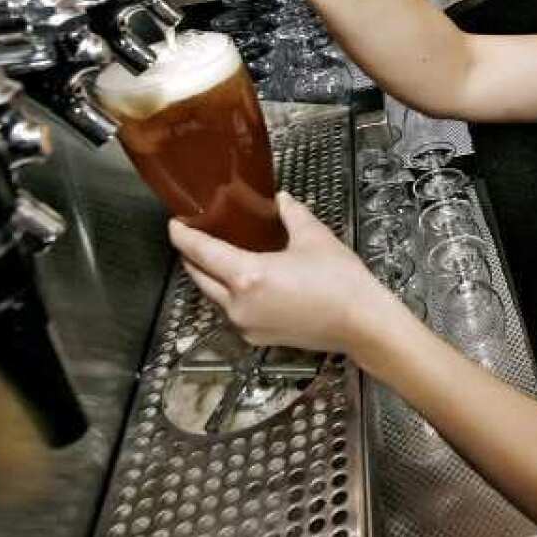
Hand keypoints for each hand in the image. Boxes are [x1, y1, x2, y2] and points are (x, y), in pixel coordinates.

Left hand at [169, 191, 395, 353]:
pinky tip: (244, 279)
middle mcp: (238, 304)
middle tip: (194, 234)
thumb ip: (291, 214)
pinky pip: (233, 311)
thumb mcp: (314, 237)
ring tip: (218, 254)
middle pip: (200, 277)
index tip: (174, 222)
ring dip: (211, 275)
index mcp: (247, 276)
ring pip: (215, 296)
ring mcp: (246, 325)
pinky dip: (230, 293)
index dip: (184, 236)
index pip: (202, 252)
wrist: (361, 323)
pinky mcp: (258, 338)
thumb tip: (281, 199)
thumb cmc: (339, 279)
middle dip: (192, 255)